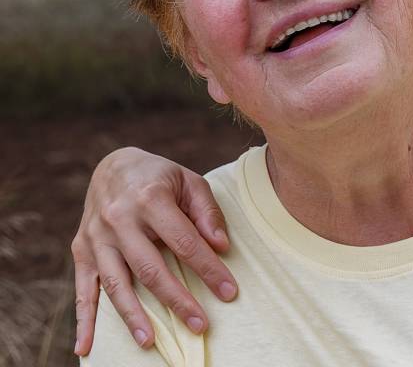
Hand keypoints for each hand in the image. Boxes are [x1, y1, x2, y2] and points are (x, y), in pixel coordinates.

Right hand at [71, 147, 236, 355]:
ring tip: (151, 342)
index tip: (230, 292)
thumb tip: (220, 246)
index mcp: (150, 199)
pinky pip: (82, 290)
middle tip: (200, 326)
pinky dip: (83, 321)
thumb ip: (206, 212)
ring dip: (133, 316)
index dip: (209, 269)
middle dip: (177, 300)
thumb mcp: (189, 181)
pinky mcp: (81, 251)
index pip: (185, 241)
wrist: (112, 166)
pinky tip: (85, 347)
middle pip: (150, 268)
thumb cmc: (160, 177)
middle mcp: (118, 220)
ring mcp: (96, 238)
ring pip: (116, 284)